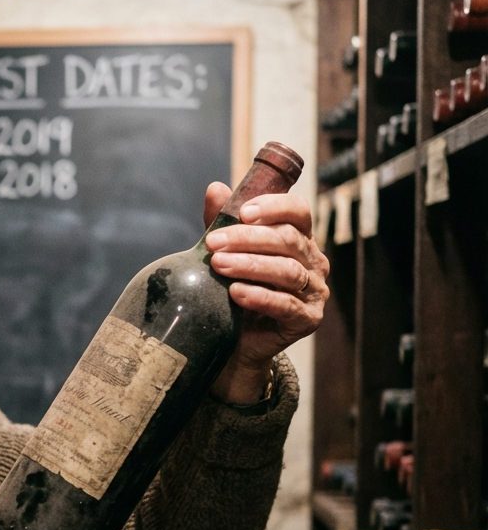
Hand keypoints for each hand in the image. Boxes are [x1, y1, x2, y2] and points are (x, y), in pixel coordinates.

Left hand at [202, 182, 329, 403]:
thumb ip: (222, 223)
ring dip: (250, 266)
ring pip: (287, 271)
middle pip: (287, 240)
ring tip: (219, 265)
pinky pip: (286, 304)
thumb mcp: (226, 252)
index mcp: (299, 239)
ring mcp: (315, 291)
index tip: (242, 211)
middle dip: (248, 238)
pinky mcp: (308, 319)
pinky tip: (237, 293)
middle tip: (214, 243)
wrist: (236, 340)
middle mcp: (313, 262)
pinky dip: (260, 297)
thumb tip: (215, 188)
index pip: (298, 212)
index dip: (273, 207)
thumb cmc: (234, 289)